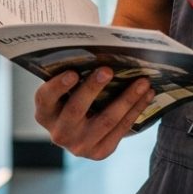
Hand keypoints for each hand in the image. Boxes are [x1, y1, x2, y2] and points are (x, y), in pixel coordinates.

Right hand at [33, 68, 154, 160]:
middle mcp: (59, 133)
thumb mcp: (69, 85)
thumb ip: (76, 68)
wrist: (84, 128)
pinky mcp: (100, 152)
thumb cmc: (77, 94)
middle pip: (76, 109)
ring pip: (106, 120)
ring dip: (127, 98)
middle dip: (93, 88)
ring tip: (142, 81)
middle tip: (109, 69)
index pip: (46, 98)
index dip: (58, 86)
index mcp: (45, 113)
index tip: (73, 72)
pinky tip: (147, 94)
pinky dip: (136, 109)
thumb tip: (95, 41)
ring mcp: (79, 146)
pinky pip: (121, 128)